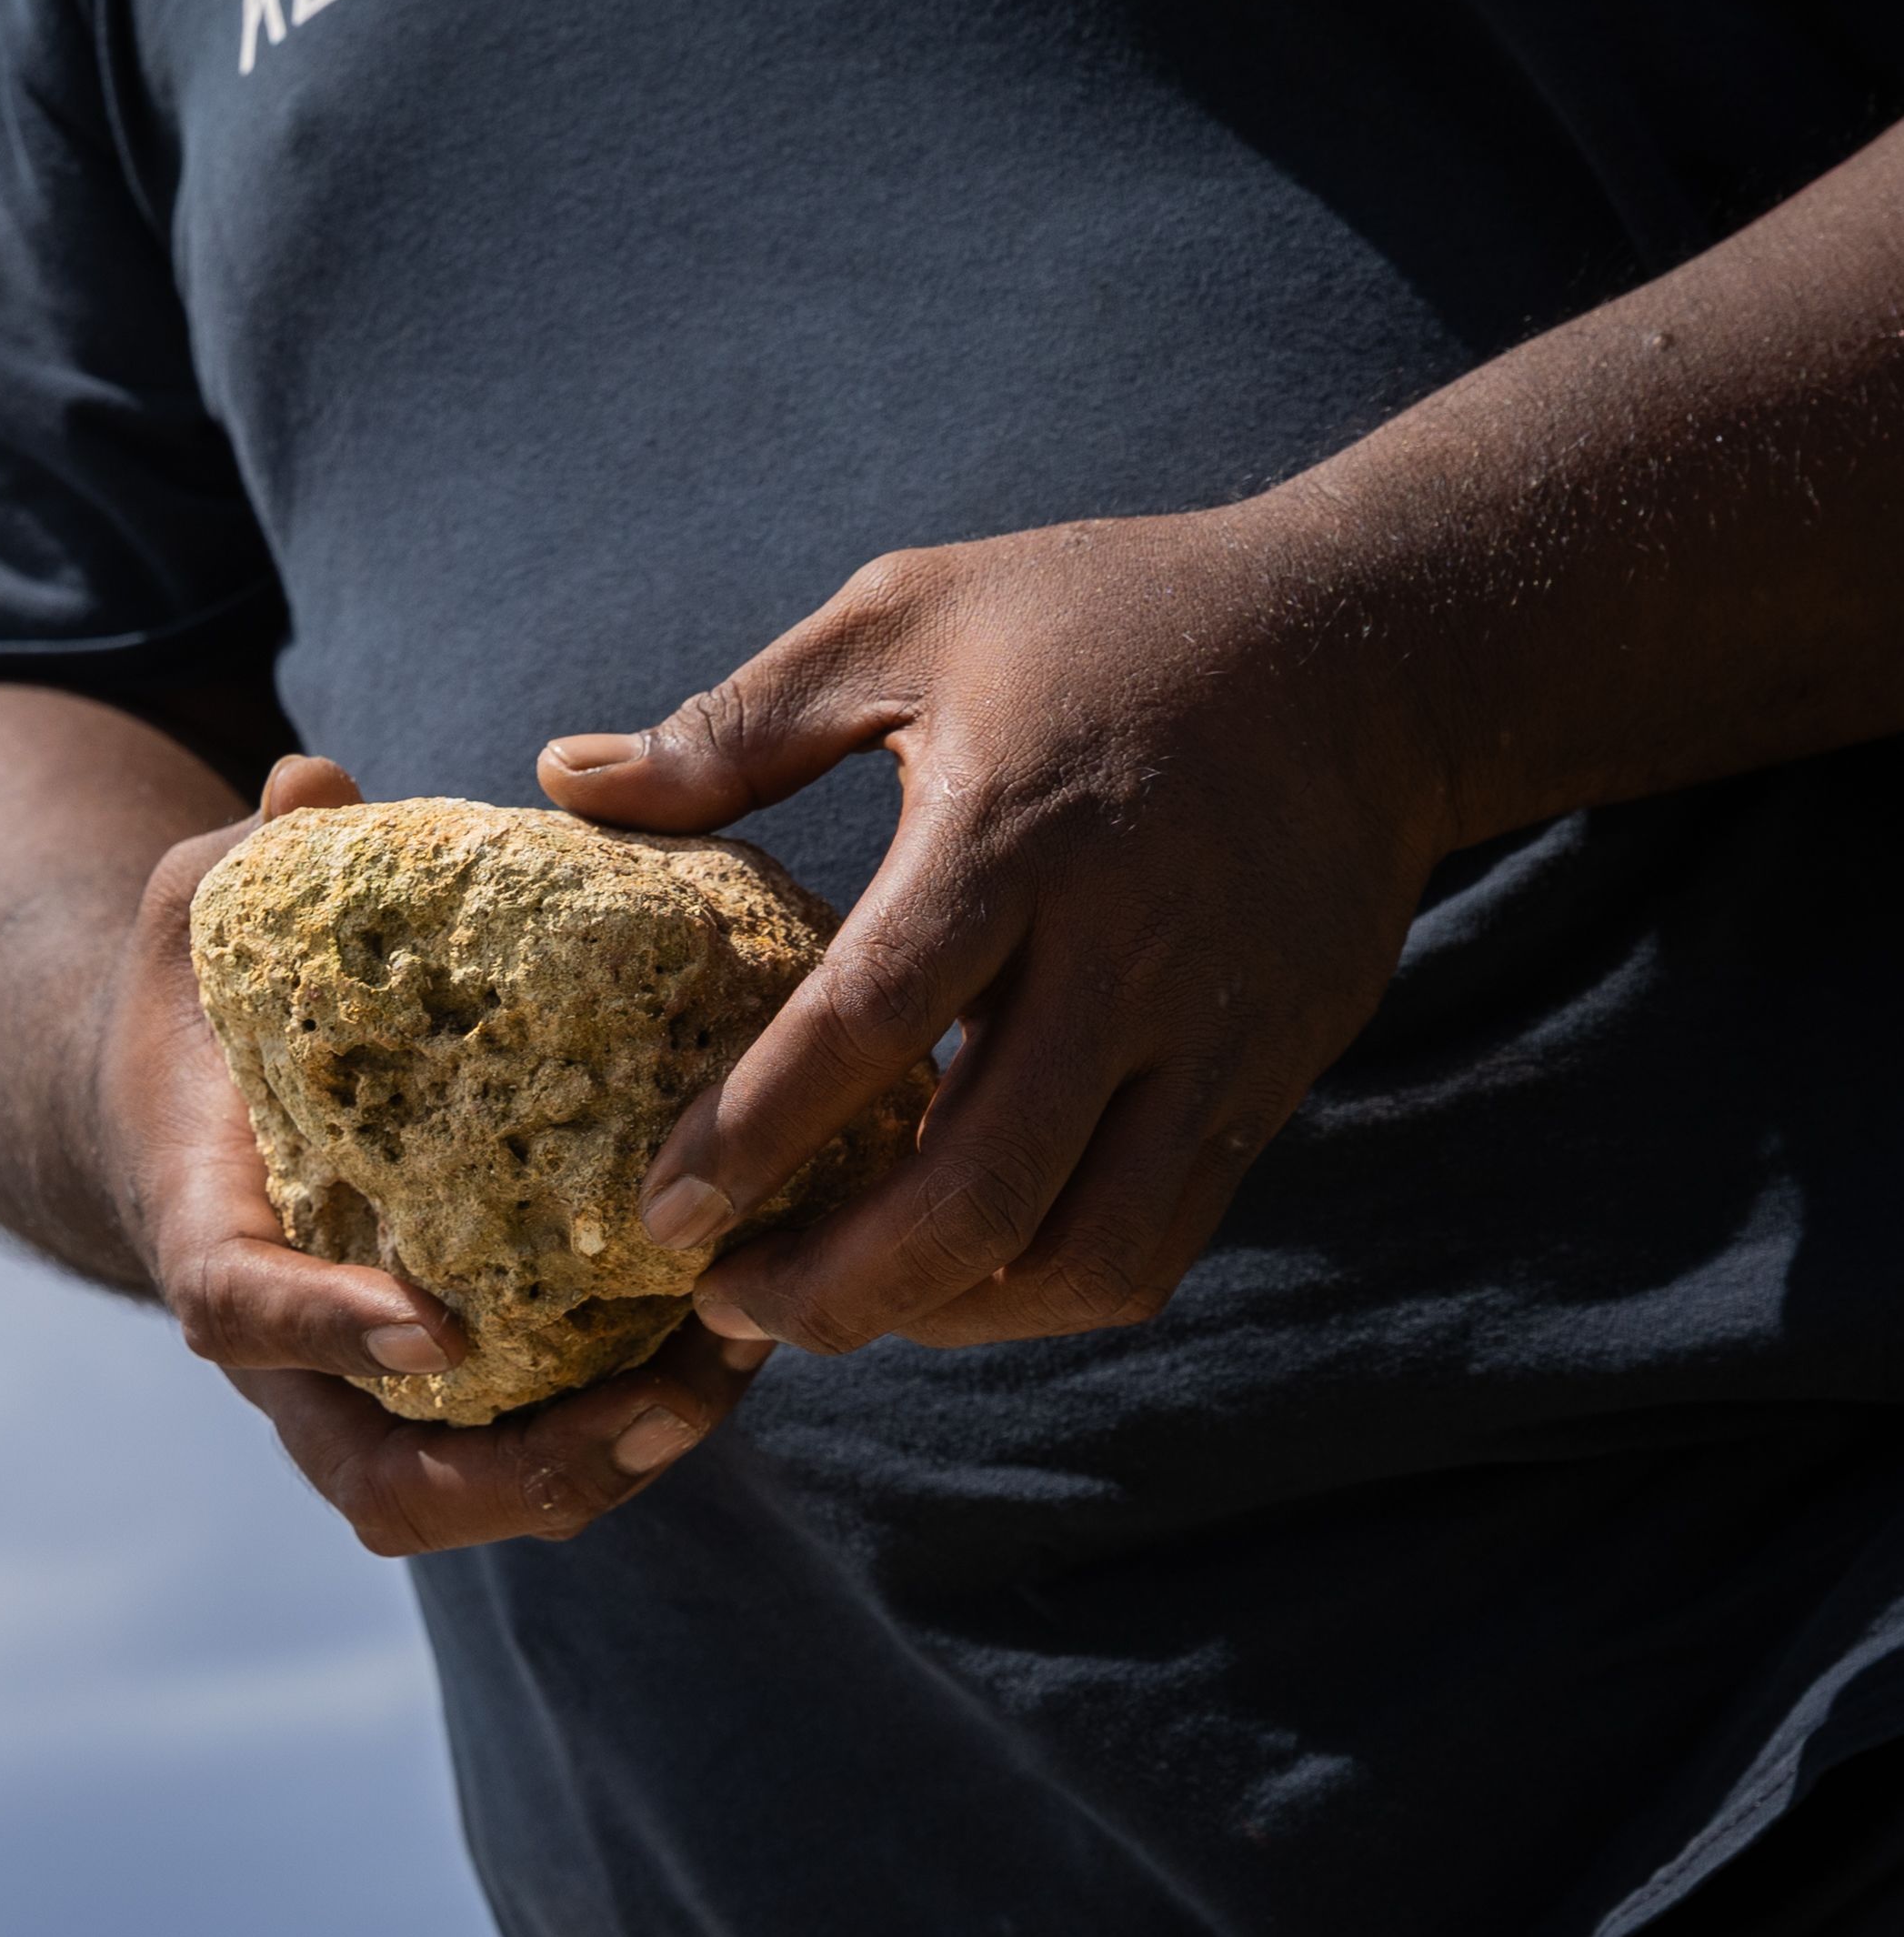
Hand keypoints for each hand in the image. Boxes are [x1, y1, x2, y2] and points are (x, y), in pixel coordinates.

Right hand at [103, 753, 755, 1551]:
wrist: (183, 1112)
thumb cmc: (202, 1002)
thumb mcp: (203, 910)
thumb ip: (252, 858)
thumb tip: (315, 784)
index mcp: (208, 1236)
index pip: (238, 1314)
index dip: (330, 1332)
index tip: (437, 1325)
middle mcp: (289, 1357)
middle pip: (383, 1488)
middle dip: (528, 1470)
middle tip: (667, 1394)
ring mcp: (369, 1395)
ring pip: (476, 1501)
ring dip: (611, 1462)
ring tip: (734, 1366)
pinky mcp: (450, 1392)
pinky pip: (536, 1448)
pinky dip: (634, 1423)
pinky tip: (742, 1336)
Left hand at [538, 507, 1452, 1353]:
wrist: (1372, 647)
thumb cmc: (1105, 618)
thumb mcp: (909, 619)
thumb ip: (738, 723)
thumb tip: (564, 777)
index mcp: (1010, 833)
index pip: (868, 1022)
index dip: (754, 1138)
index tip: (657, 1218)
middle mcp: (1124, 954)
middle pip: (979, 1189)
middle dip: (837, 1287)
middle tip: (722, 1309)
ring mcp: (1213, 1034)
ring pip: (1080, 1253)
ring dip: (941, 1318)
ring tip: (826, 1313)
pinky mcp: (1268, 1081)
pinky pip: (1156, 1242)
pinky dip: (1040, 1294)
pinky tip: (947, 1279)